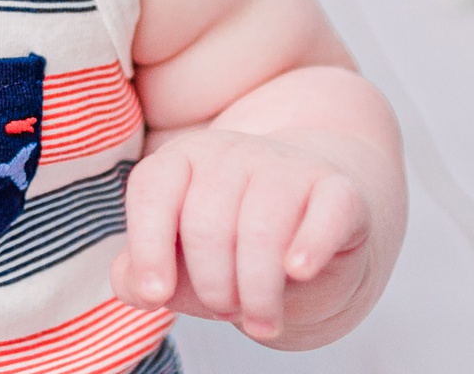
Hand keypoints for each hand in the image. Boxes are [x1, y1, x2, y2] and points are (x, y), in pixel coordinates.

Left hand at [109, 127, 374, 344]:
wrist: (312, 230)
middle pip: (207, 223)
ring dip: (258, 292)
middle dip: (213, 286)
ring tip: (261, 322)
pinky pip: (324, 213)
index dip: (148, 246)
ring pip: (261, 229)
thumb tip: (134, 287)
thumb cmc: (232, 249)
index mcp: (184, 159)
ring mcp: (288, 166)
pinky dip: (310, 246)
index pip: (153, 189)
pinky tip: (298, 271)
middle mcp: (233, 151)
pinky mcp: (339, 190)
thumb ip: (140, 274)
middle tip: (226, 311)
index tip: (156, 295)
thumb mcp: (182, 263)